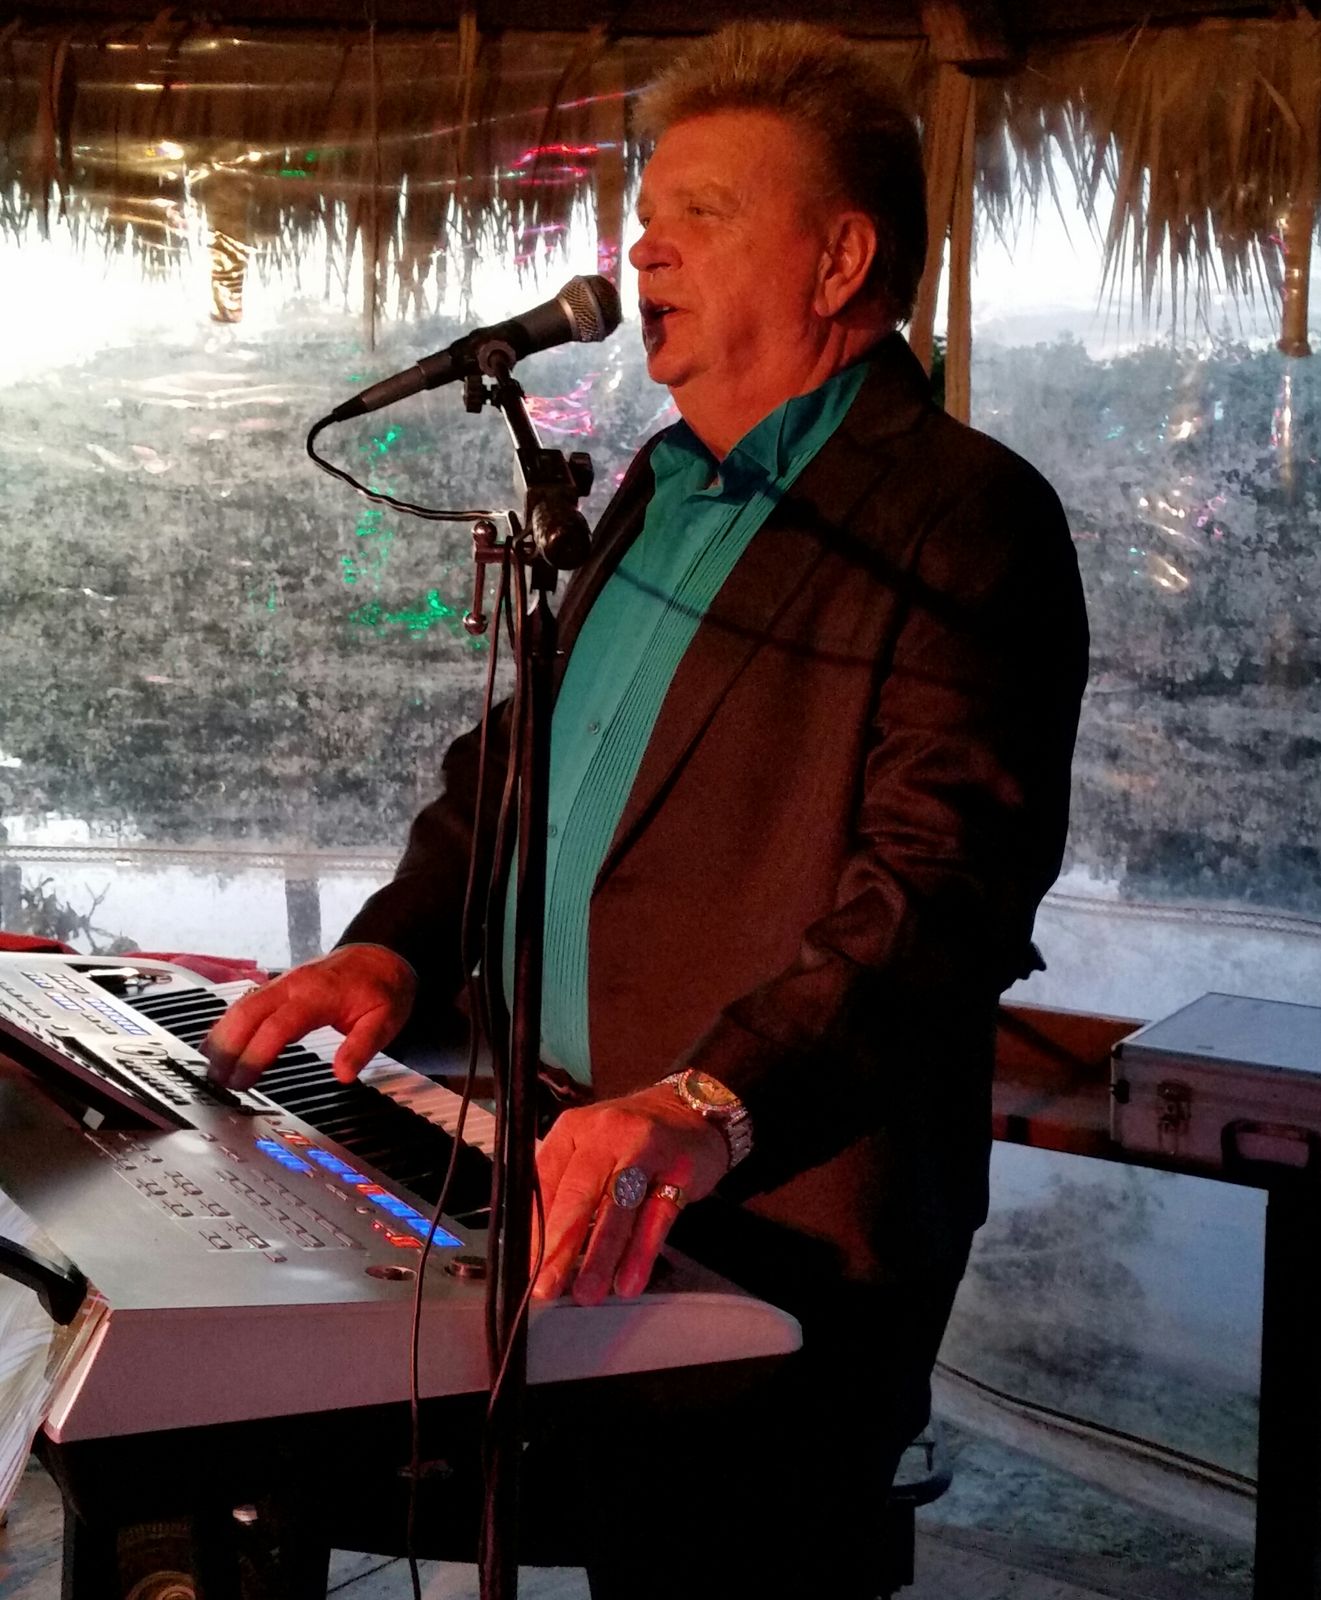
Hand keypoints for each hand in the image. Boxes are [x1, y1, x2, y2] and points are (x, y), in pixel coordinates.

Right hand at [201, 944, 415, 1090]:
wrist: (381, 956)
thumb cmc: (382, 988)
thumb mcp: (385, 1020)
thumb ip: (362, 1047)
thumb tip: (342, 1074)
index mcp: (317, 994)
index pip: (277, 1026)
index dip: (255, 1055)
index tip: (243, 1081)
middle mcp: (293, 985)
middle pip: (247, 1012)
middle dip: (227, 1046)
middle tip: (217, 1079)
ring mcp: (282, 983)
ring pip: (241, 1005)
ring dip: (221, 1035)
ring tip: (209, 1067)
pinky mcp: (278, 986)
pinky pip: (246, 1002)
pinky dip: (228, 1022)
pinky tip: (216, 1042)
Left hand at [533, 1084, 728, 1305]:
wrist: (691, 1111)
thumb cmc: (628, 1140)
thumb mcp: (588, 1149)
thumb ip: (563, 1189)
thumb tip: (535, 1248)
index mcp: (572, 1130)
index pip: (544, 1180)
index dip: (533, 1226)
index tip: (525, 1267)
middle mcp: (605, 1135)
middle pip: (579, 1193)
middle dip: (560, 1244)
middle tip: (547, 1286)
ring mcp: (644, 1150)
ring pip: (618, 1207)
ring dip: (600, 1255)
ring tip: (588, 1293)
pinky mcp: (679, 1170)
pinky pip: (656, 1216)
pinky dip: (641, 1252)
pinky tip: (629, 1280)